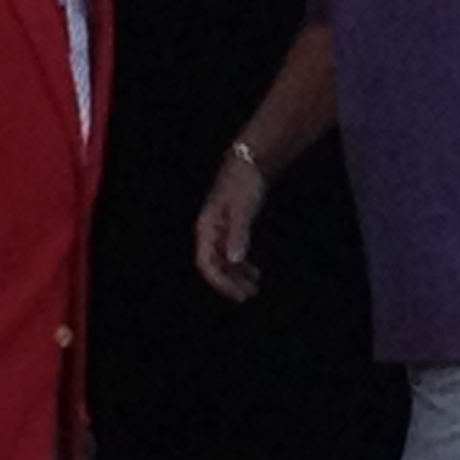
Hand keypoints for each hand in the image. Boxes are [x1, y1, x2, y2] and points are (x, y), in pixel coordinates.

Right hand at [195, 155, 266, 301]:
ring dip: (236, 277)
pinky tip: (253, 272)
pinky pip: (230, 253)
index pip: (206, 264)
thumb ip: (238, 234)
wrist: (248, 163)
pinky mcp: (229, 228)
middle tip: (247, 296)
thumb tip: (235, 260)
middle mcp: (209, 232)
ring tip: (252, 288)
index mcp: (206, 228)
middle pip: (214, 266)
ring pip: (223, 262)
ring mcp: (218, 231)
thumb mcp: (243, 209)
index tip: (237, 294)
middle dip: (229, 283)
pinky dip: (241, 266)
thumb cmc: (243, 183)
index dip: (220, 282)